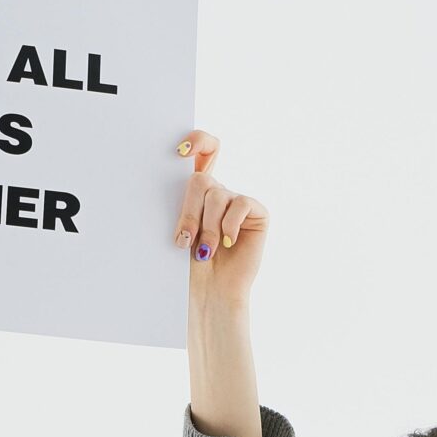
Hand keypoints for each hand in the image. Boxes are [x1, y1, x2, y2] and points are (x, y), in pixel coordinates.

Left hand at [172, 128, 266, 308]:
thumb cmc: (190, 269)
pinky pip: (239, 204)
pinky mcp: (256, 213)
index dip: (196, 141)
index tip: (180, 151)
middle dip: (188, 211)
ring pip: (216, 195)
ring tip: (204, 252)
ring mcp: (238, 202)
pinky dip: (228, 225)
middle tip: (183, 239)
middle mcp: (219, 193)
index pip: (203, 151)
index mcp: (197, 193)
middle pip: (200, 180)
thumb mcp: (181, 231)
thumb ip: (183, 202)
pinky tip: (227, 243)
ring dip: (206, 226)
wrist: (211, 295)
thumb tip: (182, 171)